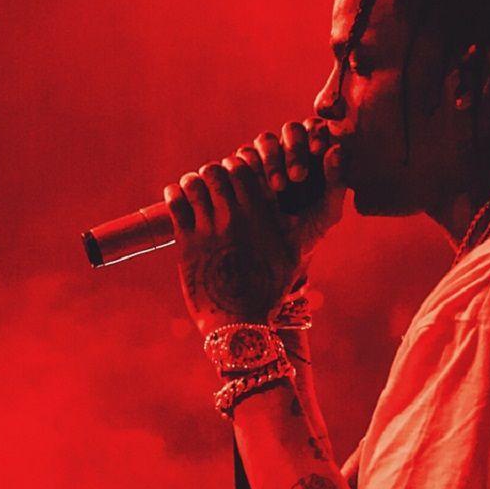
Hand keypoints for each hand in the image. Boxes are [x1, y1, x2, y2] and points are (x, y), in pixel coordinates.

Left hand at [164, 120, 343, 334]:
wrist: (240, 322)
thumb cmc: (269, 288)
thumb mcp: (294, 253)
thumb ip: (302, 224)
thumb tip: (315, 210)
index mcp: (261, 214)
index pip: (244, 166)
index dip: (238, 166)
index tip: (236, 176)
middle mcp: (235, 216)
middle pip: (217, 169)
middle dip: (214, 173)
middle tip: (213, 184)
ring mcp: (210, 228)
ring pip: (194, 182)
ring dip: (192, 182)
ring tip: (194, 190)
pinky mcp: (187, 242)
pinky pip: (175, 202)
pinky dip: (175, 194)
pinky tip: (178, 199)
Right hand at [242, 117, 344, 260]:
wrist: (277, 257)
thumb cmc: (309, 232)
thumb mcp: (326, 213)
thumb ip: (336, 182)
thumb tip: (337, 149)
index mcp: (315, 154)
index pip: (315, 129)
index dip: (315, 133)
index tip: (318, 149)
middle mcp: (288, 151)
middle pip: (291, 130)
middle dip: (294, 149)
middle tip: (298, 175)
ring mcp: (263, 159)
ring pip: (265, 141)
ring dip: (271, 158)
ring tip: (278, 187)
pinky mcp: (239, 171)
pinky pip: (239, 159)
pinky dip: (247, 168)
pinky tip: (256, 189)